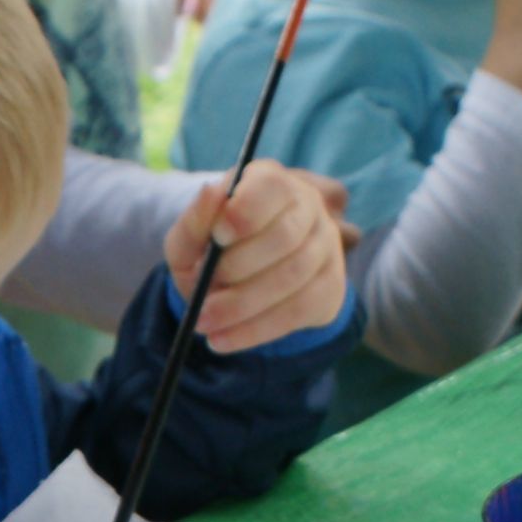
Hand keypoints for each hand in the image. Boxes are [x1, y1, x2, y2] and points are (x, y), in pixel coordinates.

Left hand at [167, 163, 351, 349]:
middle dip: (238, 269)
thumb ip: (194, 221)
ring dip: (242, 305)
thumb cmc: (212, 251)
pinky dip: (256, 329)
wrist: (238, 284)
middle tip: (202, 293)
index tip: (219, 237)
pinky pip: (298, 311)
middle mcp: (307, 206)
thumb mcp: (191, 238)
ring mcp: (326, 245)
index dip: (246, 212)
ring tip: (204, 322)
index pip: (271, 186)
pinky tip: (223, 340)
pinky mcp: (330, 285)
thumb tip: (210, 192)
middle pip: (284, 237)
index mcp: (270, 181)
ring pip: (292, 277)